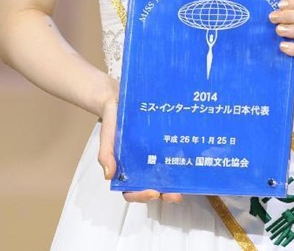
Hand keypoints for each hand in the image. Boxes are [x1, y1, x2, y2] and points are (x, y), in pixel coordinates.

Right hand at [98, 89, 182, 203]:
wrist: (120, 99)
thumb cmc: (113, 120)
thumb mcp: (107, 136)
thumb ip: (106, 154)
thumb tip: (108, 174)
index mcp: (126, 168)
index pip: (131, 190)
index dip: (141, 196)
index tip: (152, 192)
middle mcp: (141, 165)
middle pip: (152, 187)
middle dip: (164, 194)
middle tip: (173, 194)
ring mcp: (154, 155)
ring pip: (164, 175)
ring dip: (174, 183)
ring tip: (183, 183)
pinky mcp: (163, 144)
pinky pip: (171, 155)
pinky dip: (179, 161)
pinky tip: (187, 161)